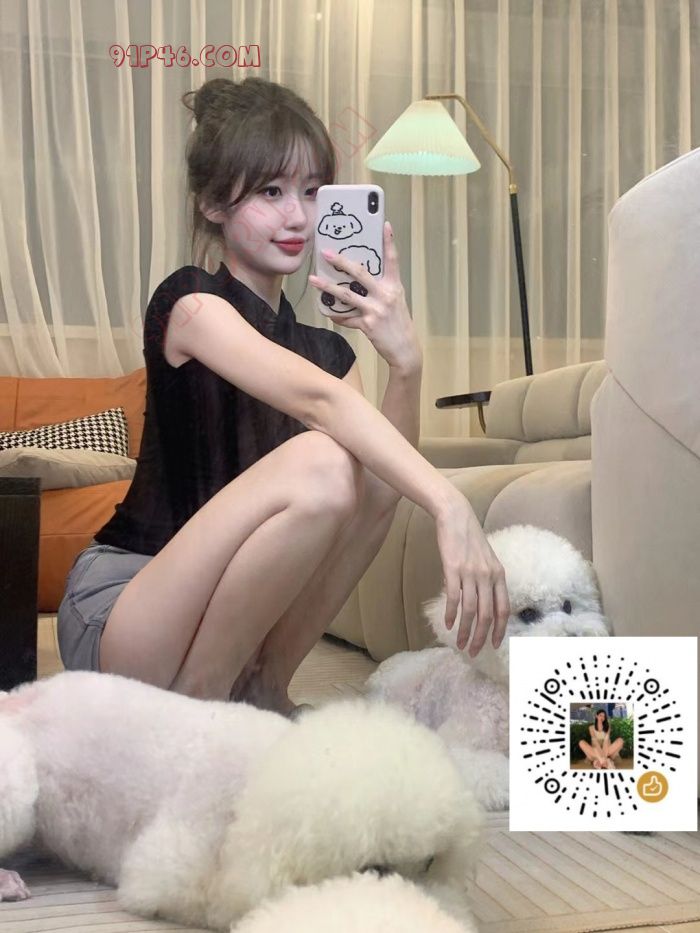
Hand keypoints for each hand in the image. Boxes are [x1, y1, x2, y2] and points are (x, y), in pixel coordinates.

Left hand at [308, 221, 421, 368]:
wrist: (404, 349)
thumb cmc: (398, 323)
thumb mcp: (395, 301)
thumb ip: (381, 289)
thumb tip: (360, 279)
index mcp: (394, 286)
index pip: (392, 260)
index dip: (389, 242)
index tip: (385, 225)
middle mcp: (385, 295)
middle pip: (360, 273)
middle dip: (341, 262)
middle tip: (326, 253)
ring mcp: (375, 310)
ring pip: (346, 295)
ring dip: (327, 287)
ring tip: (313, 280)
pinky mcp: (367, 324)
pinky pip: (346, 318)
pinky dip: (336, 315)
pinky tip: (327, 311)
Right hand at [434, 497, 509, 655]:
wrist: (456, 516)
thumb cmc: (469, 538)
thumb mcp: (486, 559)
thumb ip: (487, 580)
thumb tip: (482, 603)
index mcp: (499, 575)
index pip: (503, 609)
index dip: (499, 630)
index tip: (494, 645)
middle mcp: (487, 576)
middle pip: (487, 615)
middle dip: (481, 637)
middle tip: (474, 652)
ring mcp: (470, 573)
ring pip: (471, 610)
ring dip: (465, 631)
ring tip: (460, 644)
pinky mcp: (453, 568)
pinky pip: (454, 597)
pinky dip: (451, 614)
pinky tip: (448, 624)